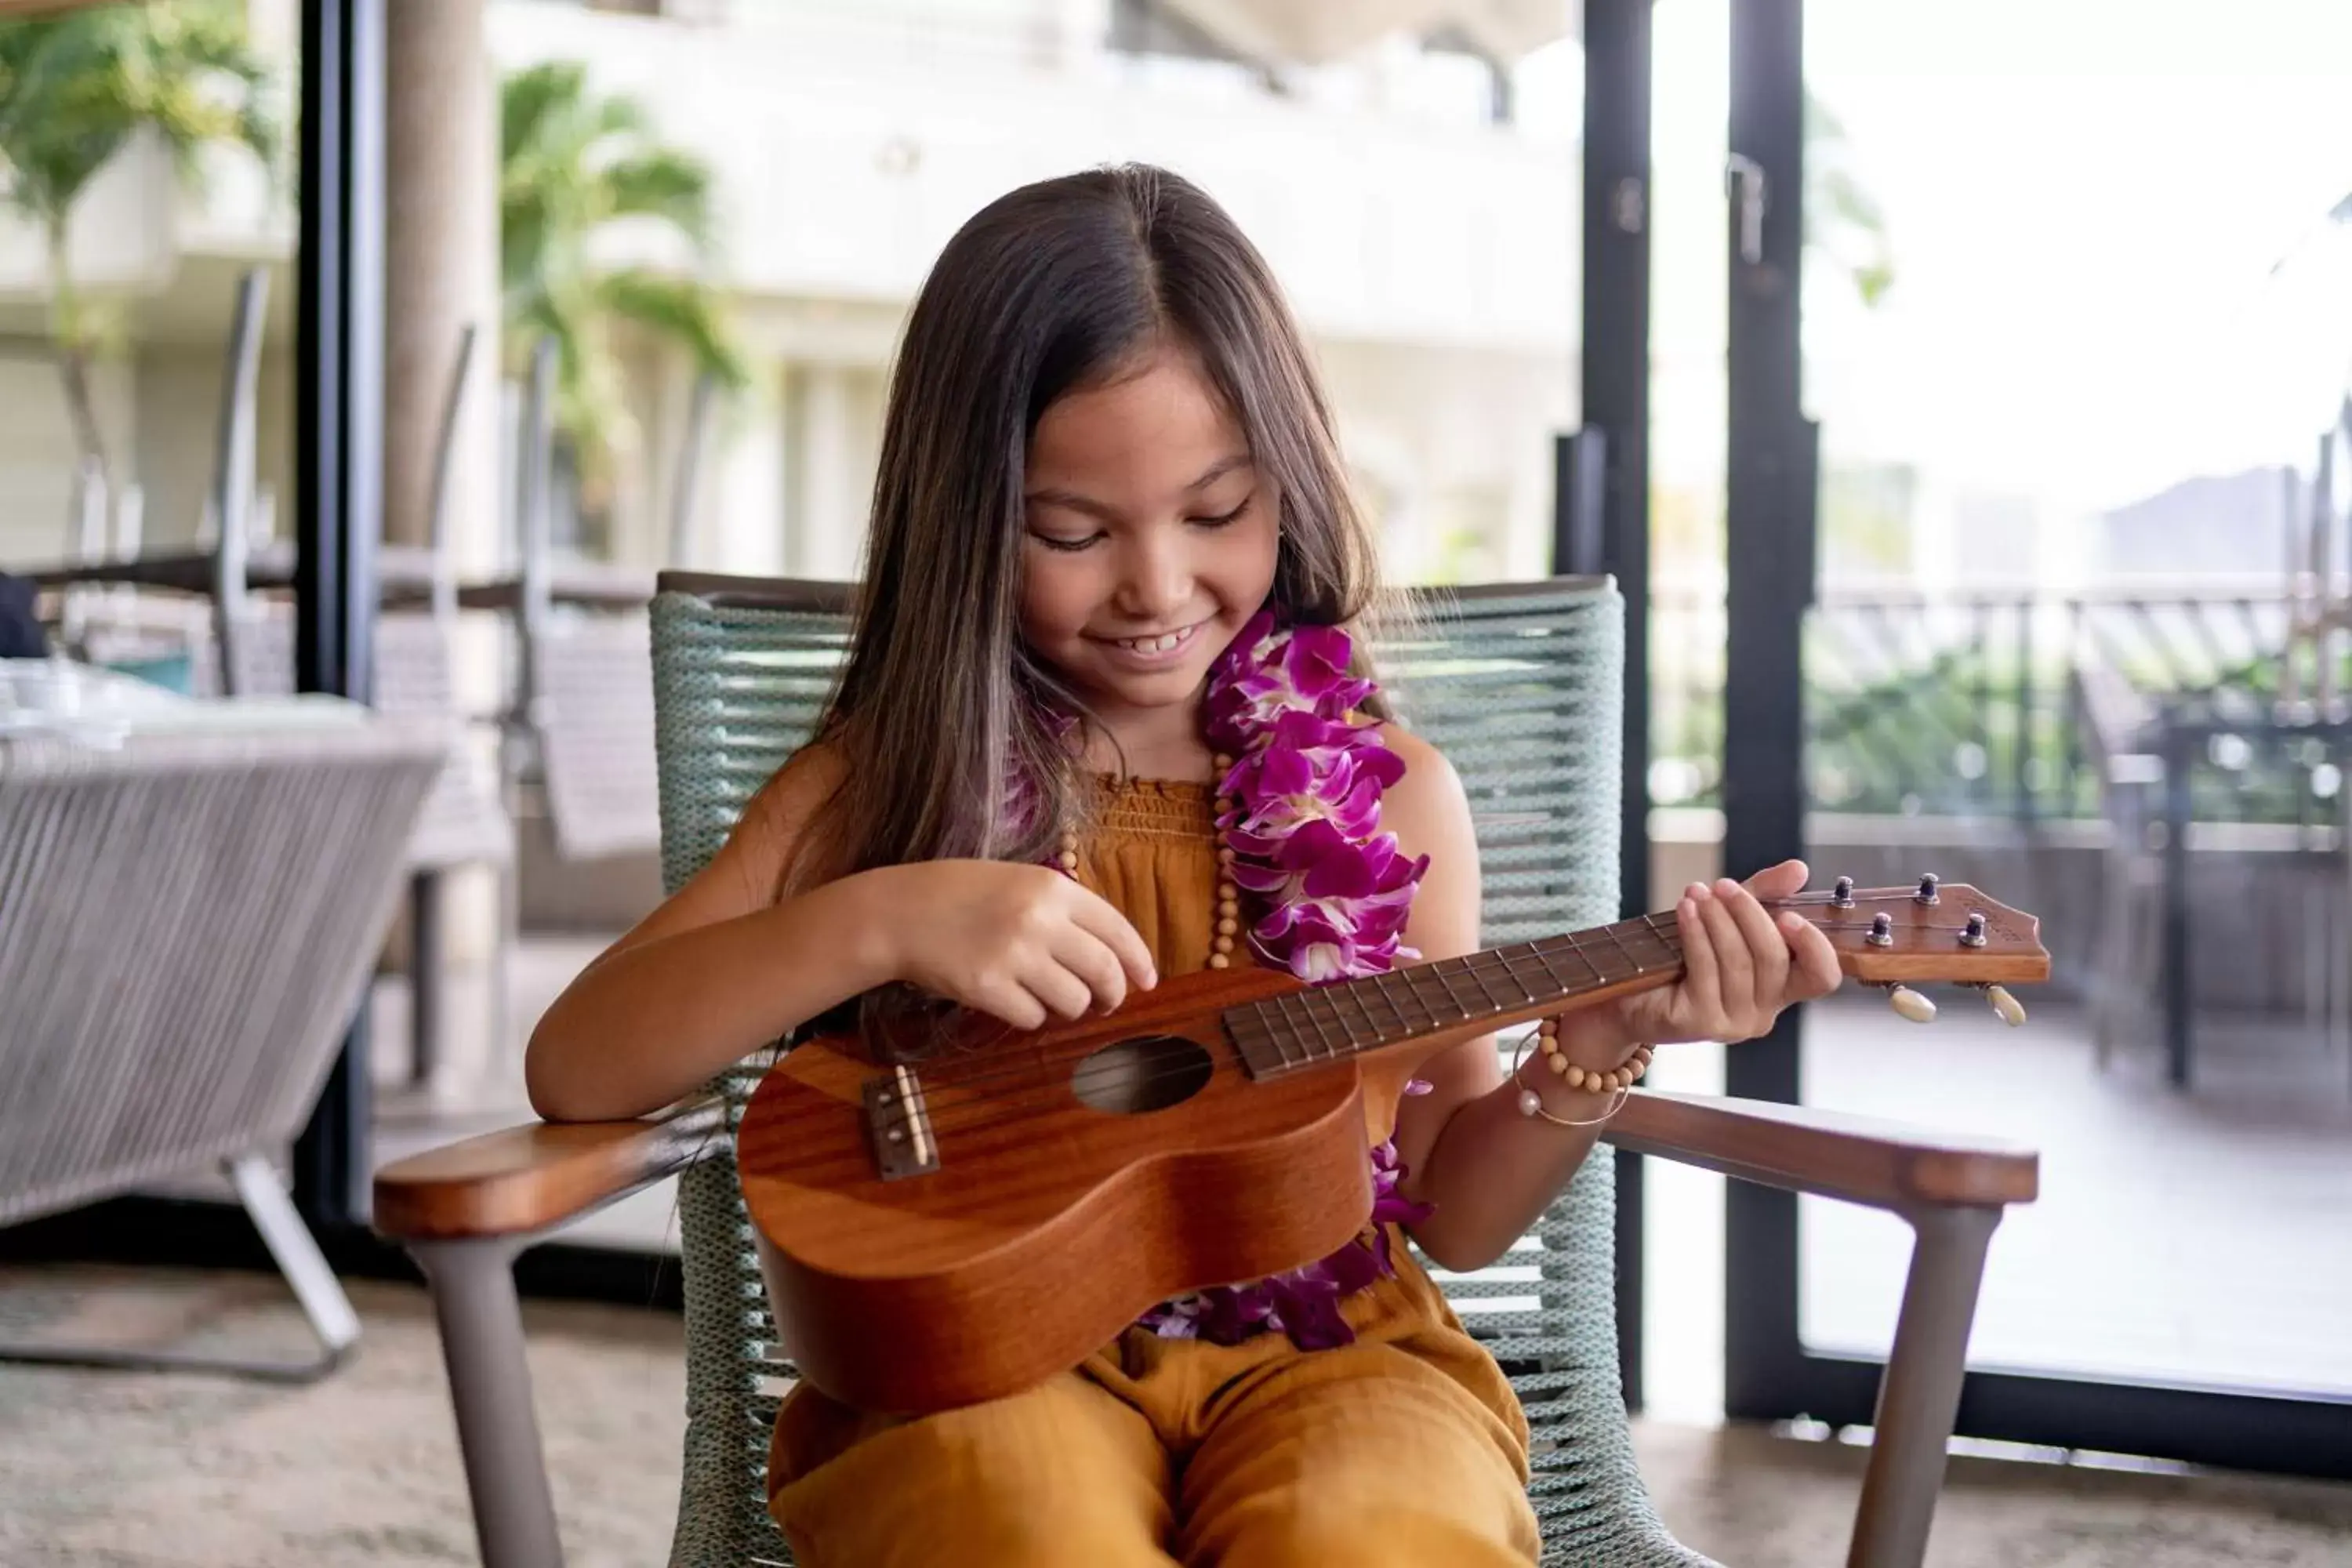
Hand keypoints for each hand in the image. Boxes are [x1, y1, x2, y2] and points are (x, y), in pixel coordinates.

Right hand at [860, 860, 1158, 1030]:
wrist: (899, 912)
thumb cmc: (961, 894)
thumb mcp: (1018, 882)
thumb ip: (1063, 910)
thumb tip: (1111, 955)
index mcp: (1053, 887)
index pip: (1117, 929)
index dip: (1138, 960)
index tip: (1147, 981)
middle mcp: (1040, 920)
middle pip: (1104, 971)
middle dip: (1113, 994)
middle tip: (1107, 1003)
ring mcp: (1014, 955)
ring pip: (1074, 1001)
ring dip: (1070, 1007)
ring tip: (1049, 997)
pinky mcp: (988, 988)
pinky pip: (1034, 1017)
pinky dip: (1031, 1016)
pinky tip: (1013, 1000)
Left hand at [1618, 859, 1841, 1046]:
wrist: (1632, 994)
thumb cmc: (1687, 955)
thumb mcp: (1729, 917)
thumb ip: (1766, 894)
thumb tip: (1799, 869)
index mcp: (1781, 989)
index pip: (1821, 976)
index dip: (1814, 946)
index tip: (1788, 915)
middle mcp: (1765, 1012)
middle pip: (1774, 958)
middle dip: (1749, 914)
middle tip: (1724, 885)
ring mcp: (1735, 1022)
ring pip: (1738, 962)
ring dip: (1717, 919)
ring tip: (1698, 891)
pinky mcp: (1702, 1023)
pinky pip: (1705, 970)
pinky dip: (1696, 933)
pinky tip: (1685, 909)